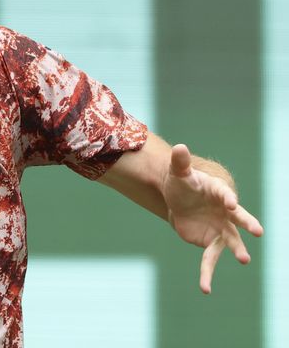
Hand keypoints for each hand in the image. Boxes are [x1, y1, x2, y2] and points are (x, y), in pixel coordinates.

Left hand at [163, 144, 263, 293]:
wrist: (178, 199)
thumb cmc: (182, 182)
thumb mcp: (178, 171)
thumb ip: (180, 161)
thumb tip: (179, 147)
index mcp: (219, 193)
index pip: (225, 195)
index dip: (227, 199)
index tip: (229, 203)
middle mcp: (225, 212)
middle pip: (238, 218)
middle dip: (247, 223)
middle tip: (258, 230)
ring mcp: (220, 228)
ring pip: (231, 241)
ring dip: (237, 249)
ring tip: (244, 259)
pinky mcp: (210, 242)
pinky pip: (210, 260)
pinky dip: (207, 273)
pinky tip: (205, 289)